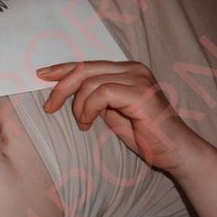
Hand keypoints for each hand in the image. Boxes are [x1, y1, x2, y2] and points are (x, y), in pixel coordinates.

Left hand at [36, 60, 201, 173]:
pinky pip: (101, 93)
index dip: (61, 69)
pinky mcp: (140, 92)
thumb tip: (68, 91)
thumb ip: (95, 98)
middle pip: (84, 69)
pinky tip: (89, 123)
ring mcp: (138, 79)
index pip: (87, 64)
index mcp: (126, 70)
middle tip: (48, 107)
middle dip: (60, 87)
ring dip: (78, 106)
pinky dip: (88, 109)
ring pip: (89, 82)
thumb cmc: (145, 135)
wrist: (175, 151)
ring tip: (83, 123)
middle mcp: (133, 69)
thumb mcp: (112, 113)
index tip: (41, 75)